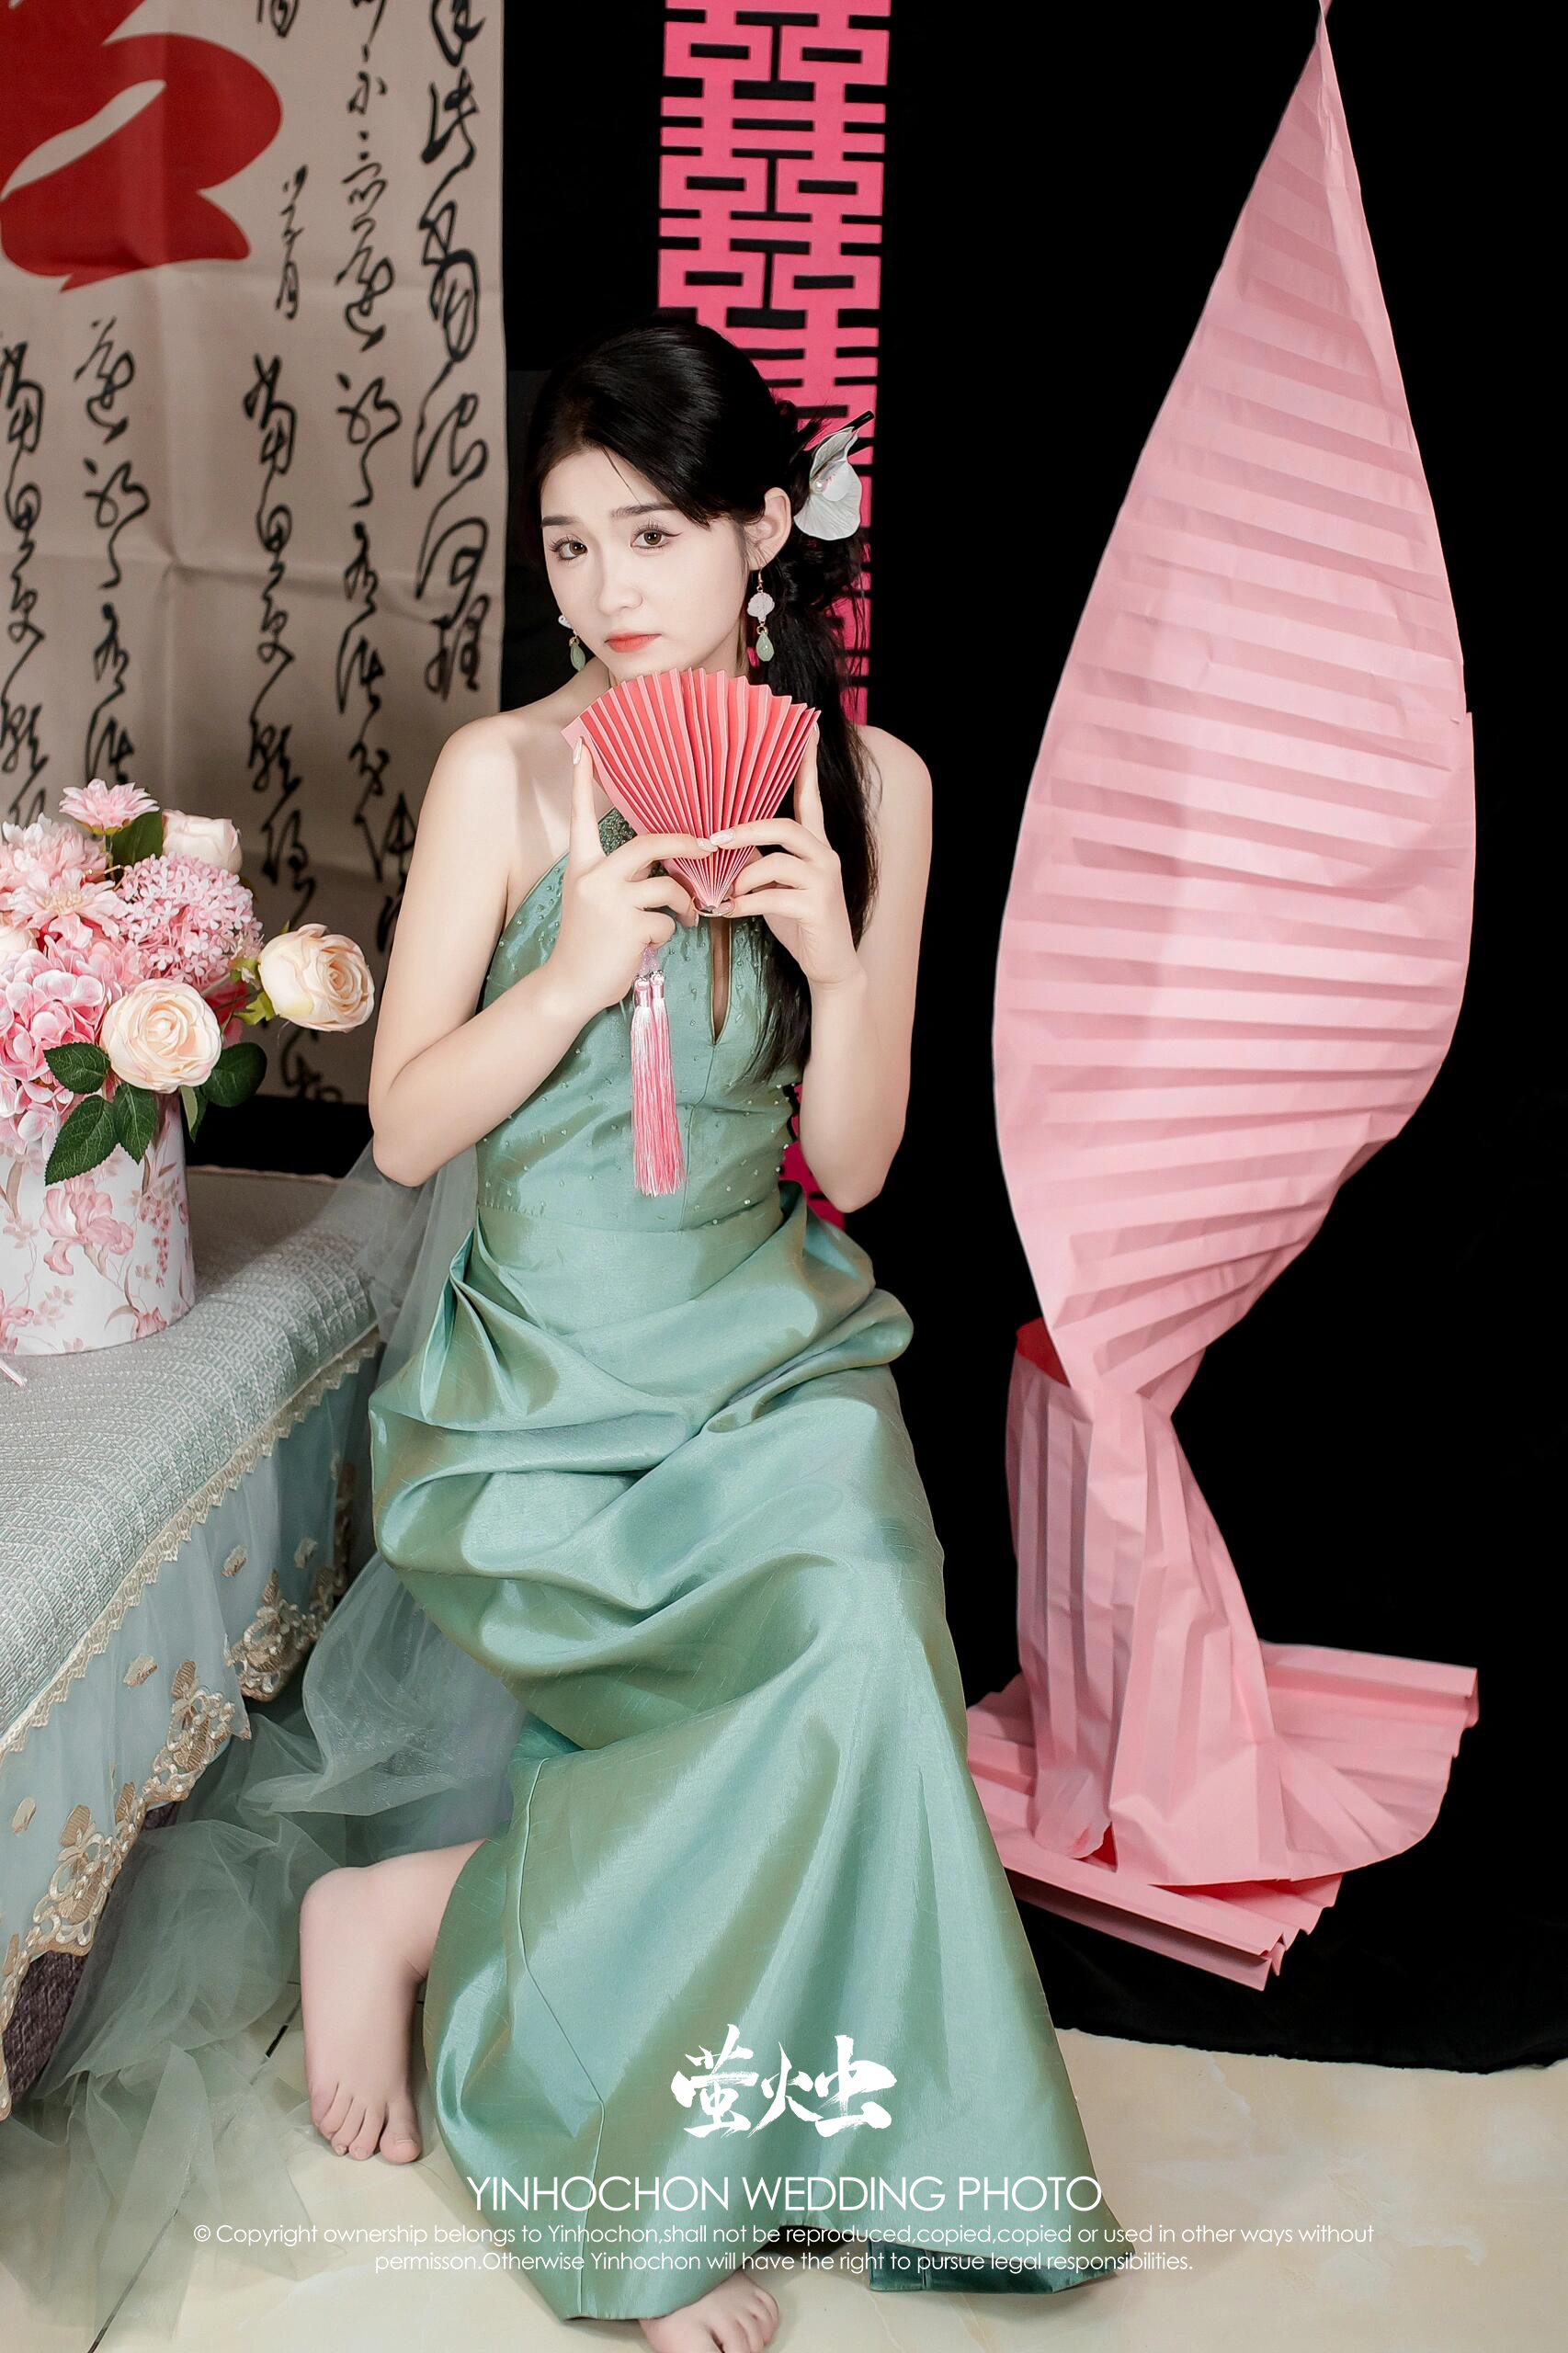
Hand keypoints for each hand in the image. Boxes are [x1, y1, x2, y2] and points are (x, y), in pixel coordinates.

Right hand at [545, 744, 712, 1018]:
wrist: (570, 986)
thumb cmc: (589, 943)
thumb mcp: (595, 900)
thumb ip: (622, 876)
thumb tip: (666, 863)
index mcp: (582, 866)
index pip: (581, 816)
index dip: (584, 781)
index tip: (585, 746)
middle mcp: (591, 877)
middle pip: (649, 844)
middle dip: (685, 845)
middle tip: (708, 847)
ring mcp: (608, 901)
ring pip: (667, 888)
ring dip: (685, 905)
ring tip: (686, 919)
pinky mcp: (626, 927)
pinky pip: (667, 921)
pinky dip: (669, 934)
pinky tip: (651, 945)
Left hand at [706, 726, 859, 987]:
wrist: (829, 964)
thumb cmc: (799, 921)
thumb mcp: (776, 885)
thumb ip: (758, 860)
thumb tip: (720, 843)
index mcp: (816, 845)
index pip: (812, 798)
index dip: (807, 766)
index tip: (808, 732)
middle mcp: (825, 856)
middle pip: (785, 825)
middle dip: (745, 830)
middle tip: (714, 840)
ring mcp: (824, 880)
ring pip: (777, 861)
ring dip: (743, 876)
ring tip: (726, 892)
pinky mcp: (818, 906)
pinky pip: (772, 897)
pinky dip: (744, 904)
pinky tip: (729, 912)